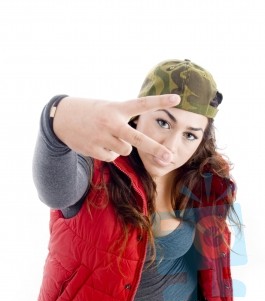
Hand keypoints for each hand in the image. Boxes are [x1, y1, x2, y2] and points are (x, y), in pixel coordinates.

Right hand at [53, 94, 179, 162]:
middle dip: (155, 149)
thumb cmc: (91, 112)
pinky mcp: (94, 149)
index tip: (178, 99)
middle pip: (137, 139)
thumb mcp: (108, 108)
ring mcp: (102, 137)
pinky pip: (112, 157)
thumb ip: (123, 120)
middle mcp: (111, 122)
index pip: (142, 104)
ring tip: (107, 136)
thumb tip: (133, 145)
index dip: (160, 101)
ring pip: (125, 150)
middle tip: (169, 157)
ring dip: (121, 146)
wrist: (61, 118)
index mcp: (117, 108)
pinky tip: (97, 143)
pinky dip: (108, 152)